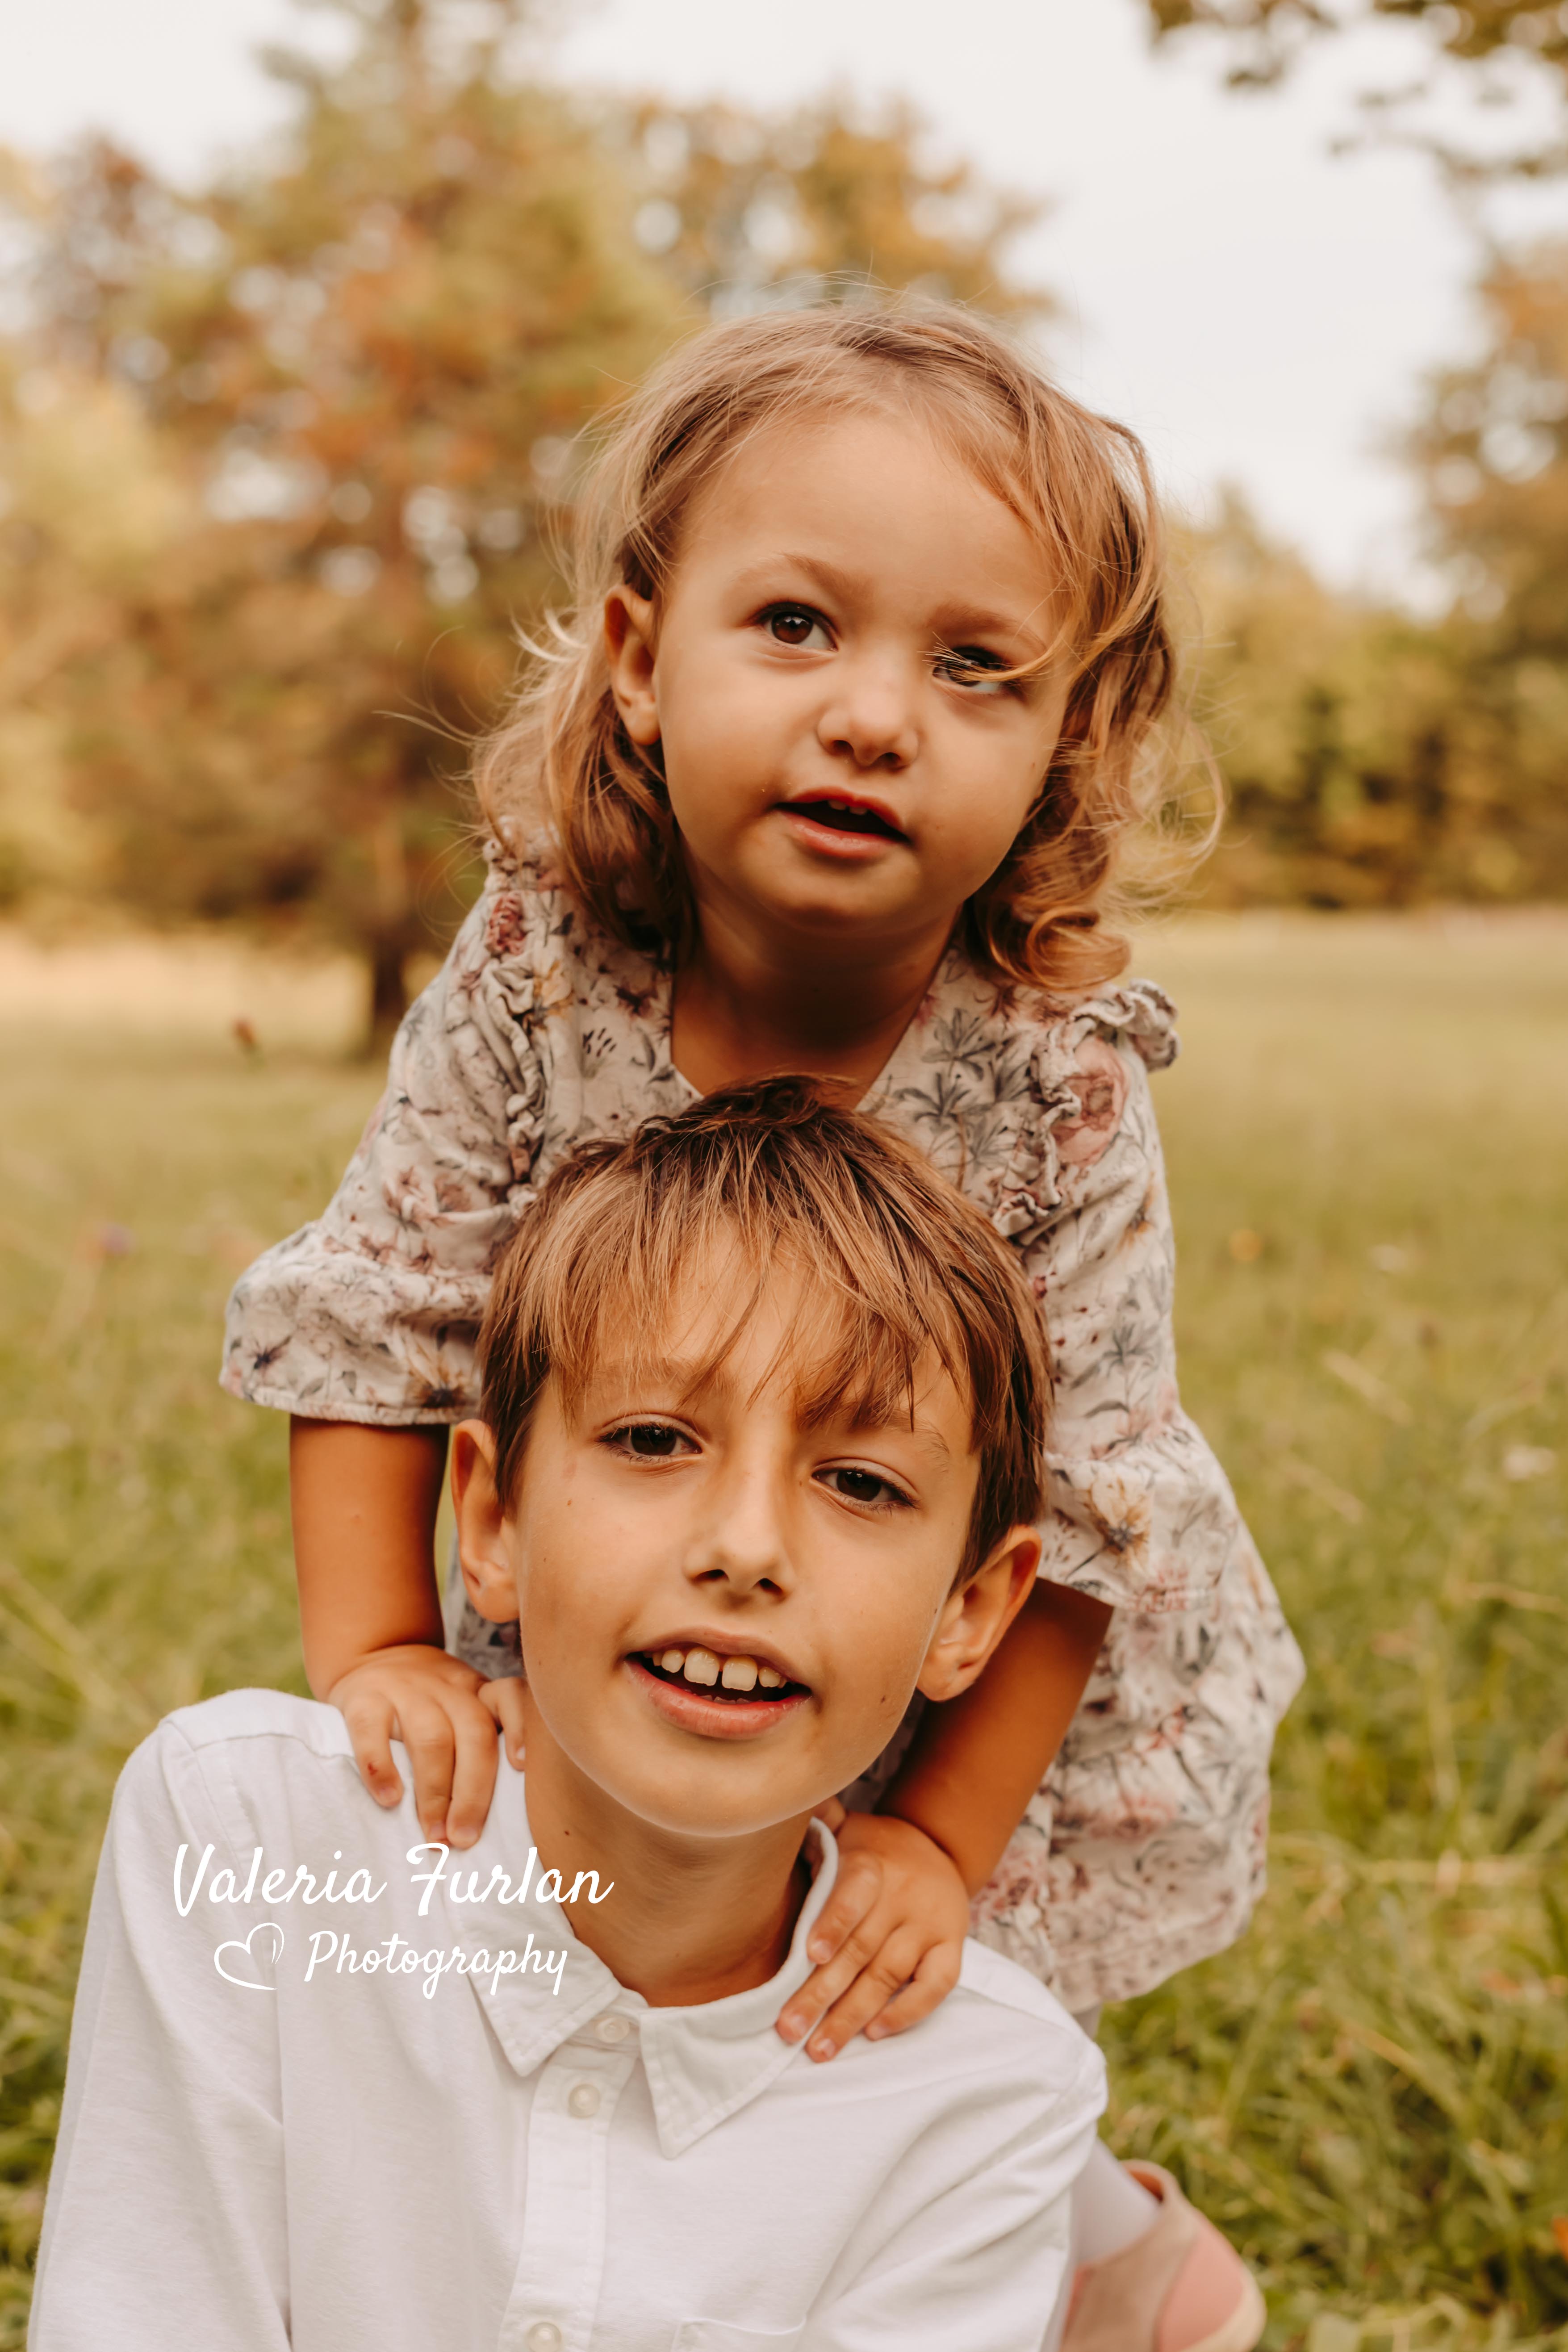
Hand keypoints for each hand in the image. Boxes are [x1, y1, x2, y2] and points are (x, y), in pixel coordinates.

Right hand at [327, 1644, 526, 1847]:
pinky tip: (389, 1800)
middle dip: (473, 1792)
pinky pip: (371, 1730)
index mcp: (476, 1690)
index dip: (520, 1727)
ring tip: (434, 1834)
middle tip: (465, 1839)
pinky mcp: (363, 1697)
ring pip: (429, 1737)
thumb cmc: (426, 1700)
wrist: (372, 1654)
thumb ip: (482, 1740)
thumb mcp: (461, 1703)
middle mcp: (446, 1686)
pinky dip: (381, 1767)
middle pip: (472, 1733)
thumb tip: (509, 1815)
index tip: (522, 1767)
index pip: (510, 1695)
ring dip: (434, 1792)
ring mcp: (405, 1689)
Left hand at [775, 1812, 969, 2062]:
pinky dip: (907, 2012)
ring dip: (852, 2015)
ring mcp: (930, 1924)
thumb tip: (779, 1809)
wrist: (938, 1847)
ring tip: (819, 2048)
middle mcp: (904, 1895)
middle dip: (822, 1993)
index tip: (810, 1955)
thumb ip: (817, 1824)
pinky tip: (874, 2032)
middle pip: (862, 1950)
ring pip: (889, 1975)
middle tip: (789, 2028)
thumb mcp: (847, 1828)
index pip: (854, 1894)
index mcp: (872, 1864)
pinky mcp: (952, 1947)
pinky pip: (936, 1986)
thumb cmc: (874, 1848)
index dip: (834, 1923)